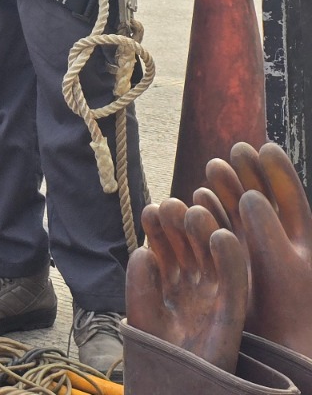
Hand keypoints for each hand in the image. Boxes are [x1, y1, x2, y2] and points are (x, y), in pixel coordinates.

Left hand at [126, 198, 247, 372]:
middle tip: (170, 207)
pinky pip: (235, 279)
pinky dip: (230, 257)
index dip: (157, 226)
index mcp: (167, 275)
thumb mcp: (141, 311)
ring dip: (204, 230)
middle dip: (179, 222)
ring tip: (194, 213)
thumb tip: (144, 251)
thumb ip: (139, 282)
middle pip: (187, 242)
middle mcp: (191, 278)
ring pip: (211, 253)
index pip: (163, 243)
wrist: (176, 383)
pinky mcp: (232, 308)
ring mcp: (212, 291)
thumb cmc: (157, 347)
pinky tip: (221, 236)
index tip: (150, 213)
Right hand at [196, 142, 311, 355]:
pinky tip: (197, 202)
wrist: (278, 351)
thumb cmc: (288, 311)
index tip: (264, 146)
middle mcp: (282, 246)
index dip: (278, 171)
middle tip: (234, 151)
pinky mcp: (235, 269)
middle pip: (263, 201)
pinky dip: (210, 215)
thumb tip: (249, 194)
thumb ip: (264, 226)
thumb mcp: (280, 264)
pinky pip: (221, 233)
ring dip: (225, 192)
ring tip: (212, 170)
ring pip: (240, 214)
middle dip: (248, 175)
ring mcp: (258, 257)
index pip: (292, 197)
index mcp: (304, 242)